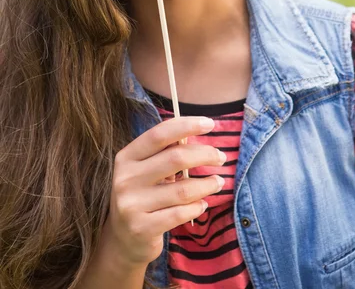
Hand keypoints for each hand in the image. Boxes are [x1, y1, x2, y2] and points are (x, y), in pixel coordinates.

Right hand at [103, 116, 225, 266]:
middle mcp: (125, 178)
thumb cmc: (143, 195)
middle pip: (175, 158)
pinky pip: (180, 214)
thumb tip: (196, 132)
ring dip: (207, 184)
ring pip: (183, 189)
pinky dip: (197, 207)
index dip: (186, 125)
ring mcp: (132, 204)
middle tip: (221, 157)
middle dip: (205, 154)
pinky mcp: (142, 228)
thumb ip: (165, 153)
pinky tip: (202, 204)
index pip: (159, 134)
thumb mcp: (145, 170)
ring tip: (218, 182)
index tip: (210, 123)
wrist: (122, 240)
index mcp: (127, 157)